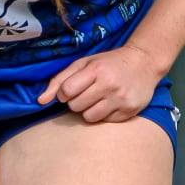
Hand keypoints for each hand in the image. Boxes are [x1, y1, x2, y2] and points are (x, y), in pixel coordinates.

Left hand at [36, 41, 166, 122]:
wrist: (144, 63)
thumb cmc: (108, 63)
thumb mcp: (83, 63)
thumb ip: (59, 80)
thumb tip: (40, 101)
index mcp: (96, 70)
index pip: (67, 91)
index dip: (64, 93)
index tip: (71, 90)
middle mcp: (110, 85)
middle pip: (76, 106)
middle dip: (77, 101)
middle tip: (87, 92)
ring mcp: (121, 99)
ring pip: (89, 117)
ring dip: (88, 110)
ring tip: (97, 99)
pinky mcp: (129, 111)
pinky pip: (105, 121)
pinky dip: (104, 114)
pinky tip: (110, 103)